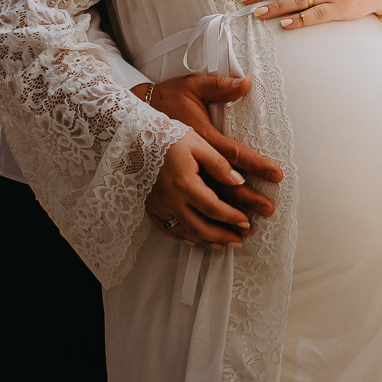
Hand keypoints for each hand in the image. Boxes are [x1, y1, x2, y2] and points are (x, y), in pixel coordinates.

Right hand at [146, 130, 257, 246]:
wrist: (136, 137)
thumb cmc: (170, 138)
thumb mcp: (198, 144)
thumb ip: (219, 164)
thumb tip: (238, 181)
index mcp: (185, 183)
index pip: (213, 208)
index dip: (231, 218)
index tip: (246, 223)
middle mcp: (171, 199)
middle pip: (199, 227)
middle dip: (222, 236)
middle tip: (239, 240)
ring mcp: (158, 205)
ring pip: (184, 232)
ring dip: (205, 240)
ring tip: (223, 244)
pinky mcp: (150, 207)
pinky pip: (167, 229)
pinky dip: (183, 237)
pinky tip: (195, 239)